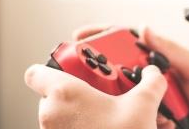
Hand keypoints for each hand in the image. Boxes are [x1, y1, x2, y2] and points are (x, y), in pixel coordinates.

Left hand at [24, 62, 167, 127]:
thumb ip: (150, 83)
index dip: (50, 70)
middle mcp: (50, 114)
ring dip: (77, 115)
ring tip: (103, 117)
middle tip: (97, 96)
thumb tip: (153, 75)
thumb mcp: (144, 105)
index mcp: (63, 93)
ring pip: (58, 117)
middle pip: (51, 95)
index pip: (35, 73)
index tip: (68, 71)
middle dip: (74, 95)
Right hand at [70, 25, 188, 128]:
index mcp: (157, 59)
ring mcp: (144, 100)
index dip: (101, 37)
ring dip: (125, 97)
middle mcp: (146, 79)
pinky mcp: (144, 118)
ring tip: (147, 102)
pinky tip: (161, 120)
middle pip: (112, 67)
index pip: (123, 42)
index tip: (80, 37)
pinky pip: (130, 115)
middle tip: (100, 74)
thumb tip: (144, 29)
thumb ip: (170, 49)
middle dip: (103, 69)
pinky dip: (138, 116)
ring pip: (117, 94)